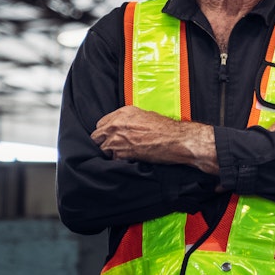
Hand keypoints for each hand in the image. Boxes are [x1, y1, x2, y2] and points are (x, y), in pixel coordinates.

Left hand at [91, 105, 216, 172]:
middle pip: (97, 136)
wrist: (177, 139)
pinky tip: (129, 159)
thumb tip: (125, 126)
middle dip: (104, 141)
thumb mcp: (147, 116)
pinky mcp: (121, 153)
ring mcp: (117, 139)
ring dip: (110, 153)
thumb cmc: (168, 129)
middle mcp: (117, 124)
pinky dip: (119, 161)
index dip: (106, 131)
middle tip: (114, 146)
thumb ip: (130, 120)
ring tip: (123, 154)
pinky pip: (112, 159)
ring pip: (102, 149)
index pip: (101, 123)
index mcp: (123, 113)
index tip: (111, 136)